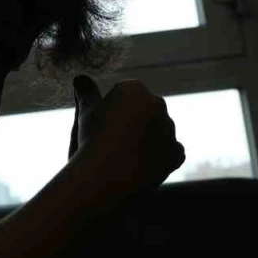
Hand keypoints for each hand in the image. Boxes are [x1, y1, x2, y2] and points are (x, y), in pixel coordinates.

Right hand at [68, 74, 185, 194]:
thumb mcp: (84, 115)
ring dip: (147, 139)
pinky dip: (160, 158)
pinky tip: (142, 167)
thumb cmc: (90, 142)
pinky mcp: (177, 152)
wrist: (105, 178)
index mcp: (133, 89)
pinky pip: (171, 152)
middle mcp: (157, 103)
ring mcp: (169, 128)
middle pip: (144, 111)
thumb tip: (80, 78)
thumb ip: (86, 94)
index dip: (111, 111)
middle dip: (133, 122)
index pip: (125, 95)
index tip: (101, 127)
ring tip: (125, 158)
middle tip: (113, 142)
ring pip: (158, 131)